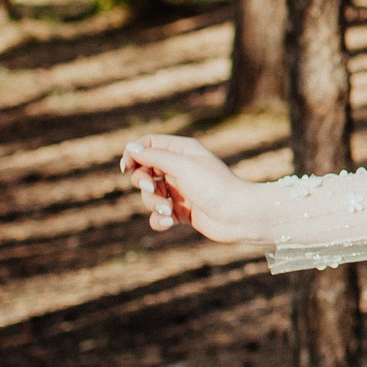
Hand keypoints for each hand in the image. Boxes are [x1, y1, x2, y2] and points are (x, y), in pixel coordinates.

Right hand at [118, 135, 271, 244]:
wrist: (239, 216)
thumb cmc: (215, 186)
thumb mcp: (182, 166)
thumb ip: (154, 156)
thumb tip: (129, 147)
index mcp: (182, 150)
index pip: (148, 144)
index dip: (134, 154)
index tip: (127, 168)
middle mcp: (180, 168)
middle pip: (144, 171)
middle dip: (143, 182)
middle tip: (152, 189)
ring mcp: (180, 190)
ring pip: (150, 195)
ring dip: (154, 203)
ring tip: (169, 210)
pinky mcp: (181, 211)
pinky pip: (159, 215)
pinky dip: (160, 219)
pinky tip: (169, 222)